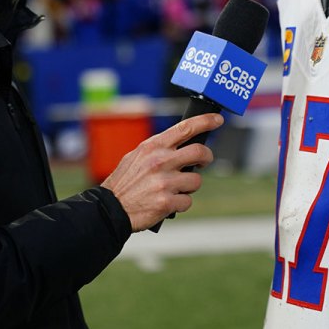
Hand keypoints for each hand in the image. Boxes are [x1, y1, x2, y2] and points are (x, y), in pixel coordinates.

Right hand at [100, 113, 220, 231]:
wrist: (110, 209)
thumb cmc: (124, 183)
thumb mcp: (136, 157)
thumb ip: (158, 150)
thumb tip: (181, 146)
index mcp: (153, 147)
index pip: (185, 128)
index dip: (205, 121)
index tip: (218, 119)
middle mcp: (160, 161)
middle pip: (200, 152)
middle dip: (206, 157)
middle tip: (203, 162)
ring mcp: (164, 182)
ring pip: (196, 180)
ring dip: (189, 186)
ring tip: (175, 189)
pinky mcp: (167, 202)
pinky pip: (188, 201)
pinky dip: (181, 203)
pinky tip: (168, 203)